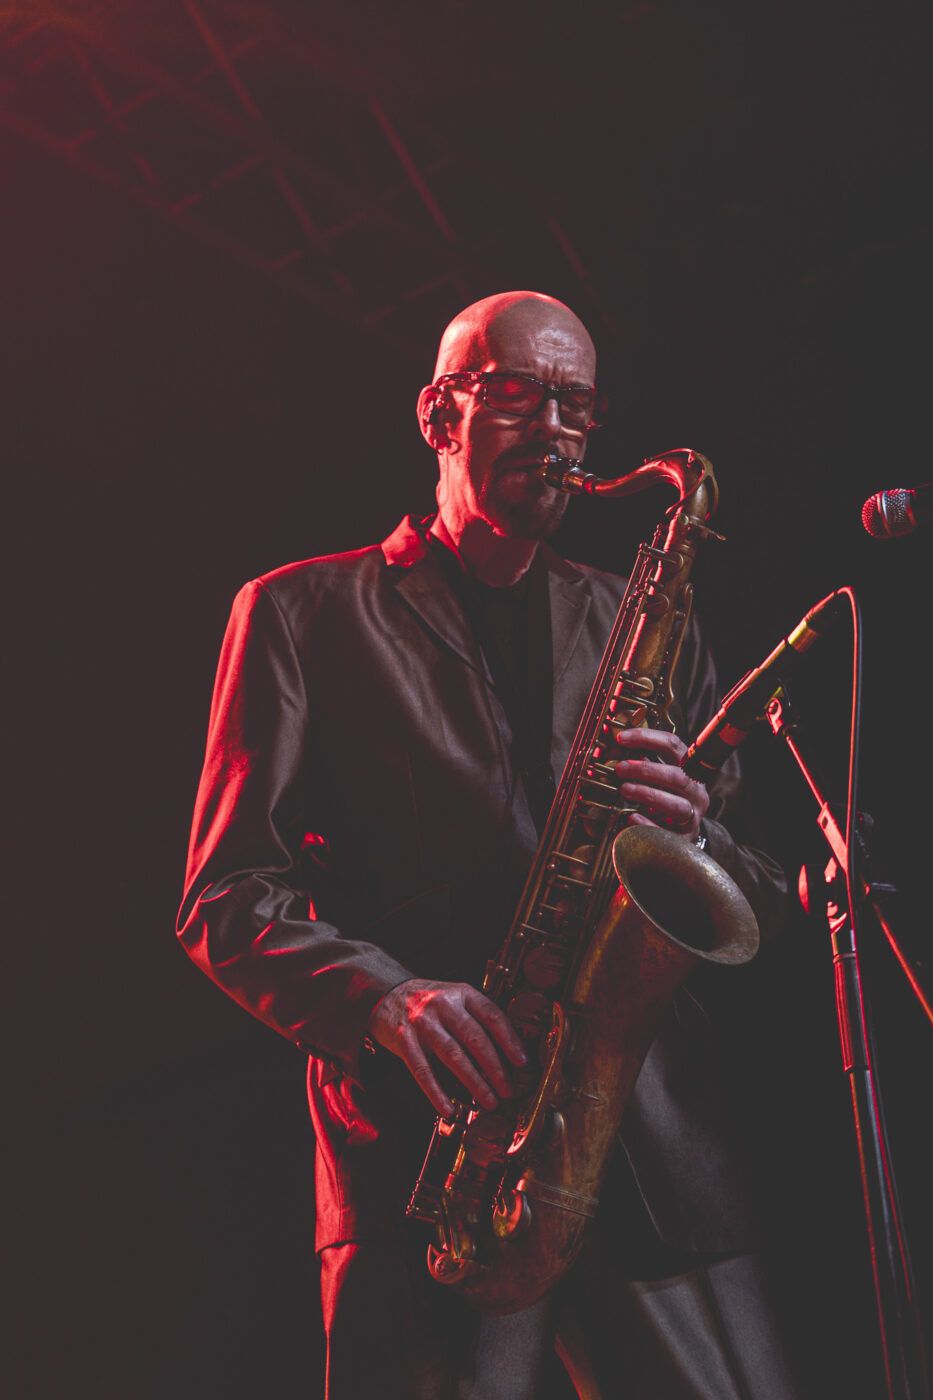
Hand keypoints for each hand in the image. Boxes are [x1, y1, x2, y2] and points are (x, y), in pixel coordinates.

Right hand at [367, 978, 527, 1117]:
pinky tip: (449, 1110)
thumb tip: (508, 1052)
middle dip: (495, 1068)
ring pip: (453, 1056)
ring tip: (489, 1101)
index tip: (522, 1062)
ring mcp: (422, 1023)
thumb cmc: (429, 1002)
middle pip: (475, 1038)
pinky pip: (423, 1071)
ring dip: (474, 1082)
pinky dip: (437, 1093)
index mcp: (461, 993)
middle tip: (507, 1091)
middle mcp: (443, 1005)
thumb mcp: (456, 999)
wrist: (386, 994)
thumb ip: (477, 1018)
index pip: (491, 1015)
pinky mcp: (403, 1041)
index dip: (510, 1040)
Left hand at [612, 727, 708, 841]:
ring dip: (647, 794)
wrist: (680, 832)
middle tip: (620, 768)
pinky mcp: (684, 838)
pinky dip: (648, 823)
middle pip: (677, 777)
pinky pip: (667, 832)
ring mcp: (693, 815)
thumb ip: (642, 760)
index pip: (672, 745)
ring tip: (624, 790)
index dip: (646, 738)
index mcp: (690, 768)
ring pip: (677, 805)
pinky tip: (631, 816)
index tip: (621, 738)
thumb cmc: (667, 797)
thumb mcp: (659, 775)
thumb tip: (614, 748)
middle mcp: (696, 791)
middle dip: (645, 770)